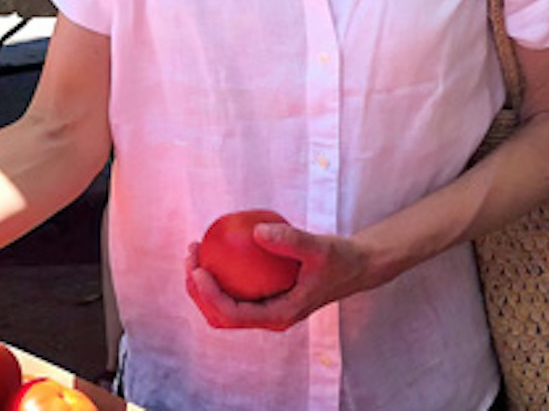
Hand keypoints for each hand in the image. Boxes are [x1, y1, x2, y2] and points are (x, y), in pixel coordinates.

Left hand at [184, 221, 371, 330]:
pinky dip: (221, 272)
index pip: (234, 313)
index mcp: (279, 316)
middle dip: (198, 290)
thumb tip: (256, 231)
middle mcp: (270, 317)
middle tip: (191, 256)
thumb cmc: (339, 258)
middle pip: (221, 314)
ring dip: (204, 282)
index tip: (199, 268)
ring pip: (224, 304)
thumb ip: (290, 240)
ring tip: (196, 250)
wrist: (356, 266)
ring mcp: (267, 307)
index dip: (209, 295)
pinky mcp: (267, 294)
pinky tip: (216, 244)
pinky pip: (236, 287)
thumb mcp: (318, 247)